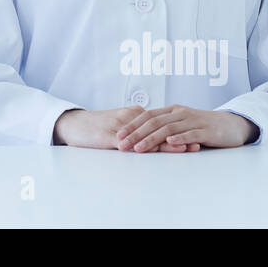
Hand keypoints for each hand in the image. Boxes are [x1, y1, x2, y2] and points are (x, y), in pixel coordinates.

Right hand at [53, 107, 198, 150]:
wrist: (71, 124)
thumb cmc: (94, 127)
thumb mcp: (118, 125)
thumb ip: (134, 127)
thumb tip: (151, 134)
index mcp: (133, 114)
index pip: (159, 124)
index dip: (177, 131)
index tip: (194, 137)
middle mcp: (129, 118)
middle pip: (158, 129)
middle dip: (178, 137)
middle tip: (196, 143)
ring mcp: (120, 127)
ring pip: (148, 135)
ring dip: (167, 143)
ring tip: (184, 148)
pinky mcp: (110, 136)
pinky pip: (130, 143)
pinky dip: (144, 147)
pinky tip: (156, 152)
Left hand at [114, 105, 257, 151]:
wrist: (232, 124)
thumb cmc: (203, 127)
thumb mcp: (182, 124)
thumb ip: (166, 127)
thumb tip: (142, 135)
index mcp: (172, 111)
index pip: (147, 116)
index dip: (132, 125)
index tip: (118, 135)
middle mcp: (180, 113)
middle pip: (154, 122)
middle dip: (136, 134)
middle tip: (122, 144)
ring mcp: (193, 121)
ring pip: (168, 128)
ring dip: (152, 139)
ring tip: (138, 148)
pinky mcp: (206, 131)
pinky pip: (191, 134)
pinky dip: (179, 138)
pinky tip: (169, 143)